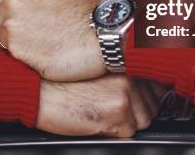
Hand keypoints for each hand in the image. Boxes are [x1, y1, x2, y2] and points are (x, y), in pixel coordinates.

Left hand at [0, 0, 105, 80]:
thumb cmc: (88, 14)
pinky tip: (45, 58)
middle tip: (30, 42)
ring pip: (0, 45)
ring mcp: (11, 27)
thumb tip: (20, 9)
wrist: (105, 32)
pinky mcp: (17, 51)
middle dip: (5, 35)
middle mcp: (11, 3)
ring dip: (16, 50)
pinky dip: (25, 63)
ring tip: (42, 50)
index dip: (5, 19)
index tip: (18, 27)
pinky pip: (12, 61)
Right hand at [36, 75, 160, 136]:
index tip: (132, 101)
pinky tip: (95, 120)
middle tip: (107, 109)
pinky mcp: (119, 109)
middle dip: (133, 113)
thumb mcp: (98, 73)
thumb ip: (121, 77)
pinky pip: (129, 133)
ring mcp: (126, 90)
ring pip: (143, 121)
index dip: (143, 98)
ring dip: (124, 124)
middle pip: (151, 105)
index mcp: (126, 60)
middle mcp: (130, 72)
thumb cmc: (61, 82)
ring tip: (100, 114)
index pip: (155, 85)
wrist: (40, 91)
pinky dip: (113, 133)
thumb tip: (143, 94)